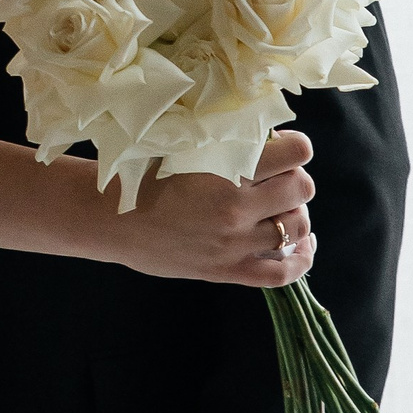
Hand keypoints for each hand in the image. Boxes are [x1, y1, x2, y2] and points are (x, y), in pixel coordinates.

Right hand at [113, 130, 315, 285]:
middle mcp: (237, 207)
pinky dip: (301, 259)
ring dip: (295, 213)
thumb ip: (226, 144)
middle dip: (295, 180)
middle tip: (277, 178)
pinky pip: (282, 273)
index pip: (296, 154)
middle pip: (302, 189)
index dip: (296, 148)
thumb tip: (268, 140)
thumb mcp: (185, 145)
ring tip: (281, 207)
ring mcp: (234, 243)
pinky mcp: (227, 270)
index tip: (285, 148)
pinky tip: (303, 246)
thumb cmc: (142, 173)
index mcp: (227, 169)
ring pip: (296, 227)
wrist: (109, 218)